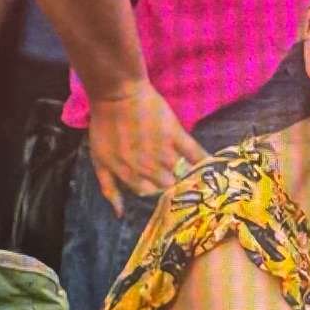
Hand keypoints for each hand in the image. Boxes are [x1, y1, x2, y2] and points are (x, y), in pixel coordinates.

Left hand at [87, 81, 207, 214]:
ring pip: (181, 173)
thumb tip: (120, 213)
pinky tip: (210, 165)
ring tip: (194, 173)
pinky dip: (204, 160)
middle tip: (174, 175)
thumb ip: (109, 187)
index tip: (156, 183)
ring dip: (186, 174)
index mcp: (127, 173)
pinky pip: (194, 153)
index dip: (152, 188)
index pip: (147, 192)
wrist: (118, 96)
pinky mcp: (176, 135)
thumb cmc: (105, 126)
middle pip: (166, 185)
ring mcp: (163, 151)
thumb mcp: (99, 160)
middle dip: (169, 182)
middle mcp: (147, 167)